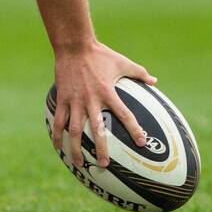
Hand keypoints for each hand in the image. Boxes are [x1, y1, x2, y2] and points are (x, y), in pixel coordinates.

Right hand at [50, 41, 157, 168]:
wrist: (74, 46)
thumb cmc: (100, 54)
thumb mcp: (122, 62)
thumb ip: (139, 73)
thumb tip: (155, 81)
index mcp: (108, 93)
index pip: (124, 115)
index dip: (133, 129)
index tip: (141, 142)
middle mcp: (91, 100)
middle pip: (97, 130)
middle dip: (101, 149)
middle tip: (104, 165)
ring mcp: (75, 101)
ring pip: (74, 131)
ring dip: (76, 149)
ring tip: (80, 164)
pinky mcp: (62, 100)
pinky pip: (58, 121)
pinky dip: (57, 136)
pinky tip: (58, 149)